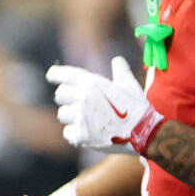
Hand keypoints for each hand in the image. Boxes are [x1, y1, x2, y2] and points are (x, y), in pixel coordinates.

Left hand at [46, 56, 164, 154]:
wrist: (143, 132)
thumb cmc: (137, 107)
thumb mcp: (129, 84)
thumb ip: (120, 70)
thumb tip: (117, 60)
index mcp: (92, 83)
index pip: (65, 74)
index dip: (55, 74)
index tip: (51, 75)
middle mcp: (83, 97)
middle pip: (60, 95)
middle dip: (67, 98)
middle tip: (79, 104)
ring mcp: (80, 117)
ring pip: (63, 114)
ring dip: (71, 117)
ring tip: (88, 120)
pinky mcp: (80, 135)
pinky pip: (68, 132)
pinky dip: (76, 134)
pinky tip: (89, 134)